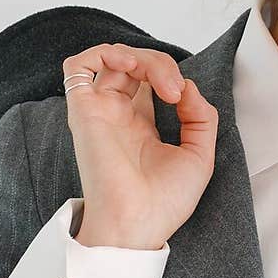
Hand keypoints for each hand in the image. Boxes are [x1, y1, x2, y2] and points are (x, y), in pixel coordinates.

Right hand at [62, 43, 218, 247]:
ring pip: (112, 58)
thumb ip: (201, 117)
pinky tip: (129, 65)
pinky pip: (77, 66)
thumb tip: (188, 86)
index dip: (173, 78)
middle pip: (134, 65)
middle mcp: (117, 116)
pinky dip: (103, 53)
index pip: (150, 82)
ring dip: (141, 57)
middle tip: (177, 92)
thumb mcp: (200, 155)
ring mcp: (99, 111)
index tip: (187, 100)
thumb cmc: (163, 204)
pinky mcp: (83, 111)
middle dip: (161, 64)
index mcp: (140, 127)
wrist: (138, 224)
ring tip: (162, 82)